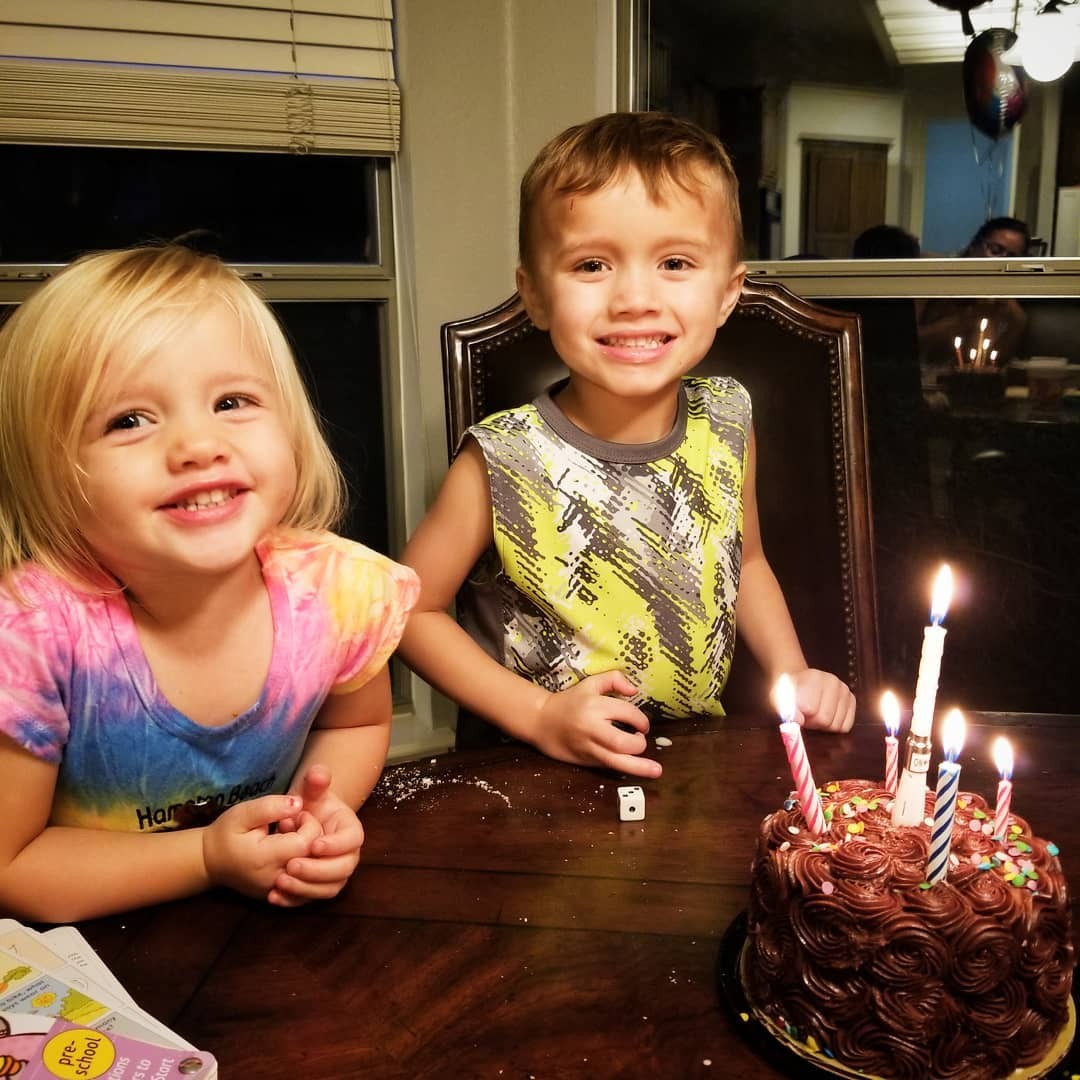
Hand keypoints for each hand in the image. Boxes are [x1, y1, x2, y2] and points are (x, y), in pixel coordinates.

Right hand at [202, 795, 320, 898]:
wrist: (209, 861)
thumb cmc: (226, 833)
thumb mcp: (243, 813)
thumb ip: (270, 807)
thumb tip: (298, 803)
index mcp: (265, 857)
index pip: (306, 843)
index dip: (310, 825)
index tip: (298, 814)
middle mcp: (274, 879)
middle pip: (313, 860)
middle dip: (313, 837)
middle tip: (296, 825)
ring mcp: (276, 891)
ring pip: (311, 875)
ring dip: (310, 853)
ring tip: (293, 838)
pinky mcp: (278, 897)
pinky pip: (303, 886)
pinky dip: (305, 868)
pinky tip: (292, 853)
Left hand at [270, 765, 364, 906]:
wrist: (301, 821)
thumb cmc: (309, 804)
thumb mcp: (311, 790)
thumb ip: (316, 781)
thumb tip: (318, 774)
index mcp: (350, 830)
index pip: (352, 840)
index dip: (335, 845)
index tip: (313, 844)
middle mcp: (348, 855)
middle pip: (343, 869)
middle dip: (318, 870)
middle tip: (291, 865)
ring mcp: (335, 873)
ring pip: (329, 889)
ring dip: (306, 888)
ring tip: (280, 881)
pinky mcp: (318, 887)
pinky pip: (311, 899)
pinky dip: (294, 900)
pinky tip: (274, 896)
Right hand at [532, 671, 661, 778]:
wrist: (541, 721)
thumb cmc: (569, 701)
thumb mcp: (590, 683)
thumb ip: (613, 679)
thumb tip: (634, 690)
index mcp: (594, 706)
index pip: (627, 714)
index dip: (641, 720)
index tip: (642, 724)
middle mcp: (592, 728)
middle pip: (623, 743)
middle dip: (639, 743)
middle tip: (640, 738)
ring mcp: (588, 747)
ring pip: (617, 762)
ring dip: (640, 767)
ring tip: (656, 770)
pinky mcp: (585, 760)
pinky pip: (609, 767)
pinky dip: (624, 768)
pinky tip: (635, 769)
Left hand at [786, 669, 855, 732]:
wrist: (800, 683)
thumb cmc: (788, 693)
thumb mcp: (778, 699)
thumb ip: (785, 710)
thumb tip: (797, 721)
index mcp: (814, 677)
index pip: (810, 709)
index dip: (800, 716)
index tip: (795, 712)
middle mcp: (833, 681)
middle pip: (825, 719)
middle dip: (812, 722)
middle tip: (806, 715)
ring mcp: (844, 690)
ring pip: (836, 725)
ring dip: (824, 726)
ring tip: (815, 714)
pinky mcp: (851, 700)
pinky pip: (846, 726)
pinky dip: (835, 726)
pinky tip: (827, 715)